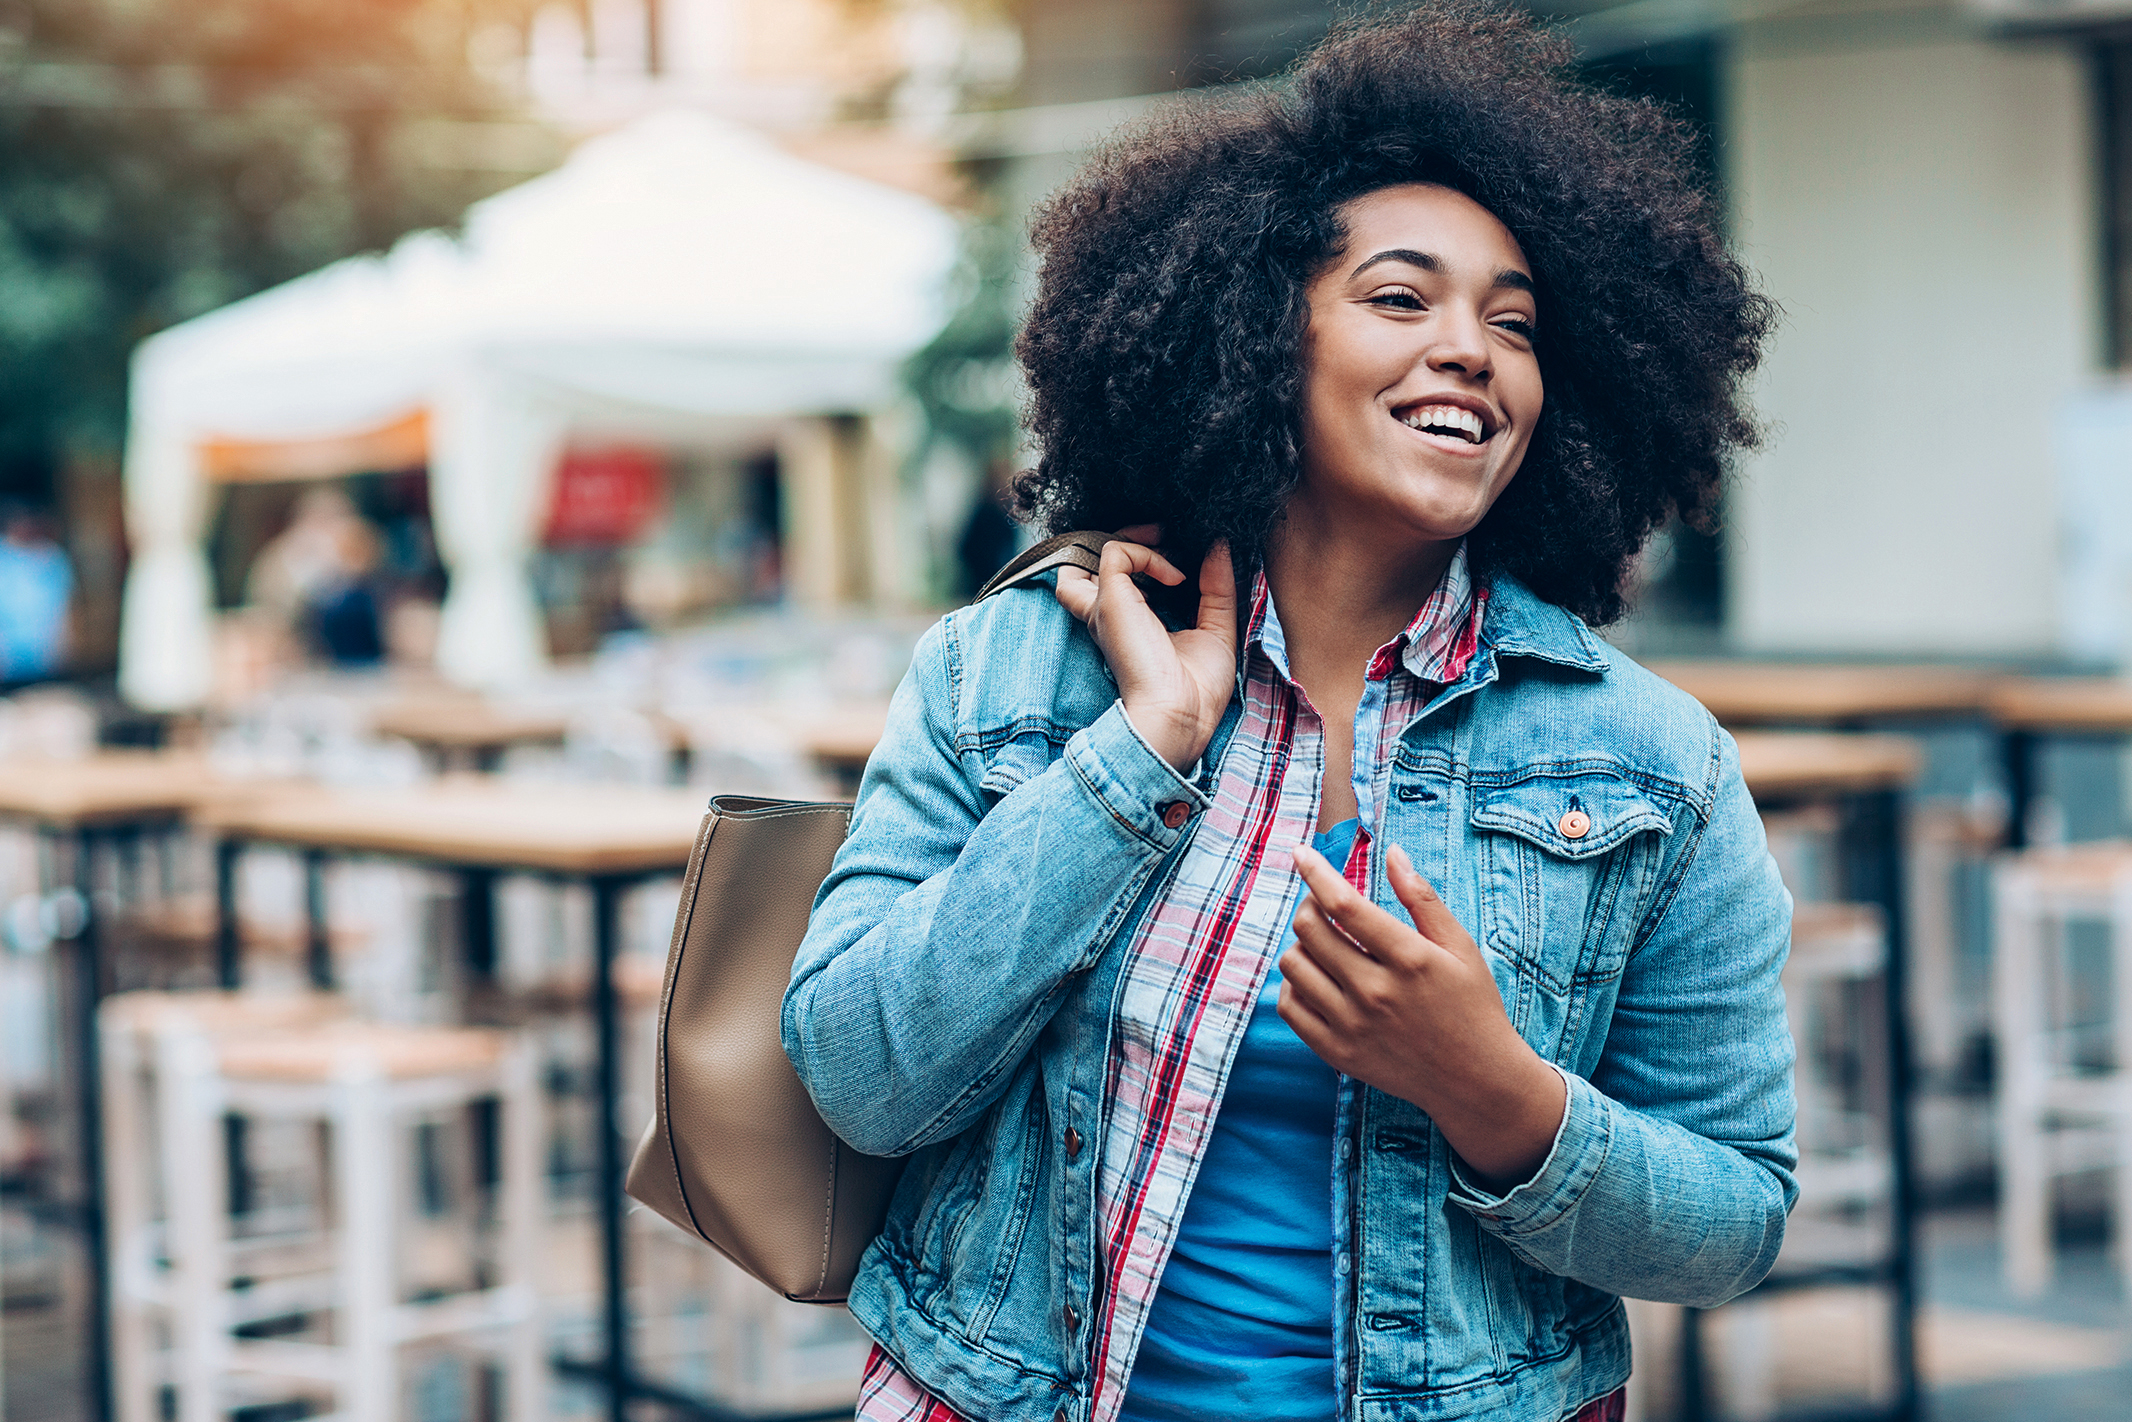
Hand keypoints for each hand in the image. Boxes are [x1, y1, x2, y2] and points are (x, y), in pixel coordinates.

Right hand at [1054, 525, 1237, 770]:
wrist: (1181, 716)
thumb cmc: (1197, 689)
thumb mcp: (1217, 627)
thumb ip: (1217, 585)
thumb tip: (1219, 544)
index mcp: (1132, 622)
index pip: (1123, 577)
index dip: (1150, 557)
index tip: (1188, 558)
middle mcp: (1113, 613)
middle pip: (1100, 559)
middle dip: (1137, 539)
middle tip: (1173, 540)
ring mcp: (1107, 606)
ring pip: (1098, 549)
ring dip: (1136, 537)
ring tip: (1167, 542)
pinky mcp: (1109, 601)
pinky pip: (1117, 553)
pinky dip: (1148, 554)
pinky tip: (1175, 577)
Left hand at [1279, 840, 1565, 1191]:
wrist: (1475, 1080)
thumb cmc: (1472, 1006)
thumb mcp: (1460, 946)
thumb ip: (1422, 898)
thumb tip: (1391, 851)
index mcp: (1409, 959)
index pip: (1344, 905)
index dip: (1316, 872)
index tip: (1301, 853)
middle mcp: (1376, 992)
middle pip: (1310, 931)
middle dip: (1309, 905)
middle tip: (1324, 906)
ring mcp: (1352, 1026)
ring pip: (1293, 966)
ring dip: (1301, 944)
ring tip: (1324, 944)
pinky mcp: (1337, 1052)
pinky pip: (1290, 1008)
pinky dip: (1294, 984)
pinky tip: (1315, 977)